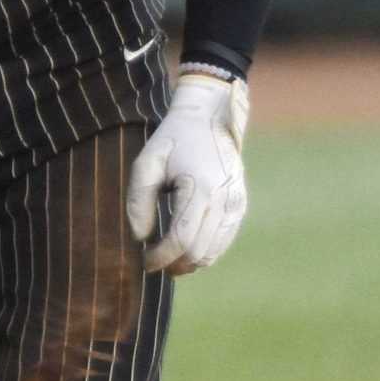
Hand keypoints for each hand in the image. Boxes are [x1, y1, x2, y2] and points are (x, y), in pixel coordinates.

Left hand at [125, 72, 250, 275]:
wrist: (209, 117)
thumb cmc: (173, 139)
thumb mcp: (147, 162)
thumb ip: (139, 200)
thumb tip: (141, 238)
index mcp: (201, 188)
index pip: (181, 240)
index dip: (160, 257)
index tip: (144, 261)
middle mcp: (224, 199)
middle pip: (197, 252)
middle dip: (173, 263)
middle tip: (152, 260)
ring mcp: (236, 203)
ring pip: (212, 252)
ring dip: (188, 262)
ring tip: (167, 257)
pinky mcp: (240, 205)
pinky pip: (223, 242)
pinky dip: (204, 251)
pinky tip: (185, 246)